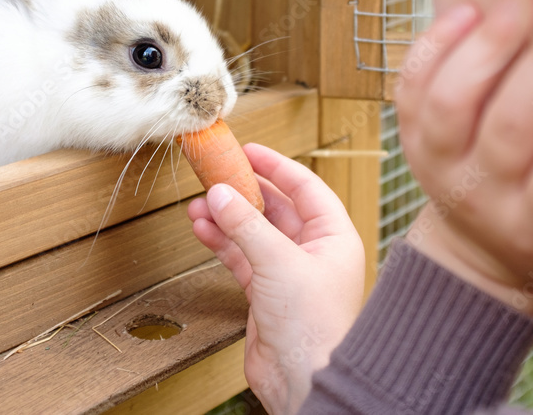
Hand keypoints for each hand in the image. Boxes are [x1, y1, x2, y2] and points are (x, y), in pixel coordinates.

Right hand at [188, 143, 364, 414]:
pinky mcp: (265, 293)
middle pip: (275, 207)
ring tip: (198, 205)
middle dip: (243, 192)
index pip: (305, 187)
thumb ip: (245, 225)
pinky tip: (202, 228)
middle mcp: (313, 251)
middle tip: (215, 174)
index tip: (248, 151)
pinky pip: (240, 256)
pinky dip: (221, 241)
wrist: (304, 381)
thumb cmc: (314, 326)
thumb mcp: (278, 262)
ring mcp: (288, 272)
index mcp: (334, 237)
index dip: (276, 166)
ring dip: (226, 217)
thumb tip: (219, 193)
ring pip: (252, 232)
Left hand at [396, 0, 532, 315]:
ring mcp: (435, 162)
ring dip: (488, 45)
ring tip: (527, 1)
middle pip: (509, 126)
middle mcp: (478, 194)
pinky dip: (433, 45)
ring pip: (450, 100)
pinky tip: (470, 9)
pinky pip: (410, 85)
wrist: (477, 250)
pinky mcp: (409, 134)